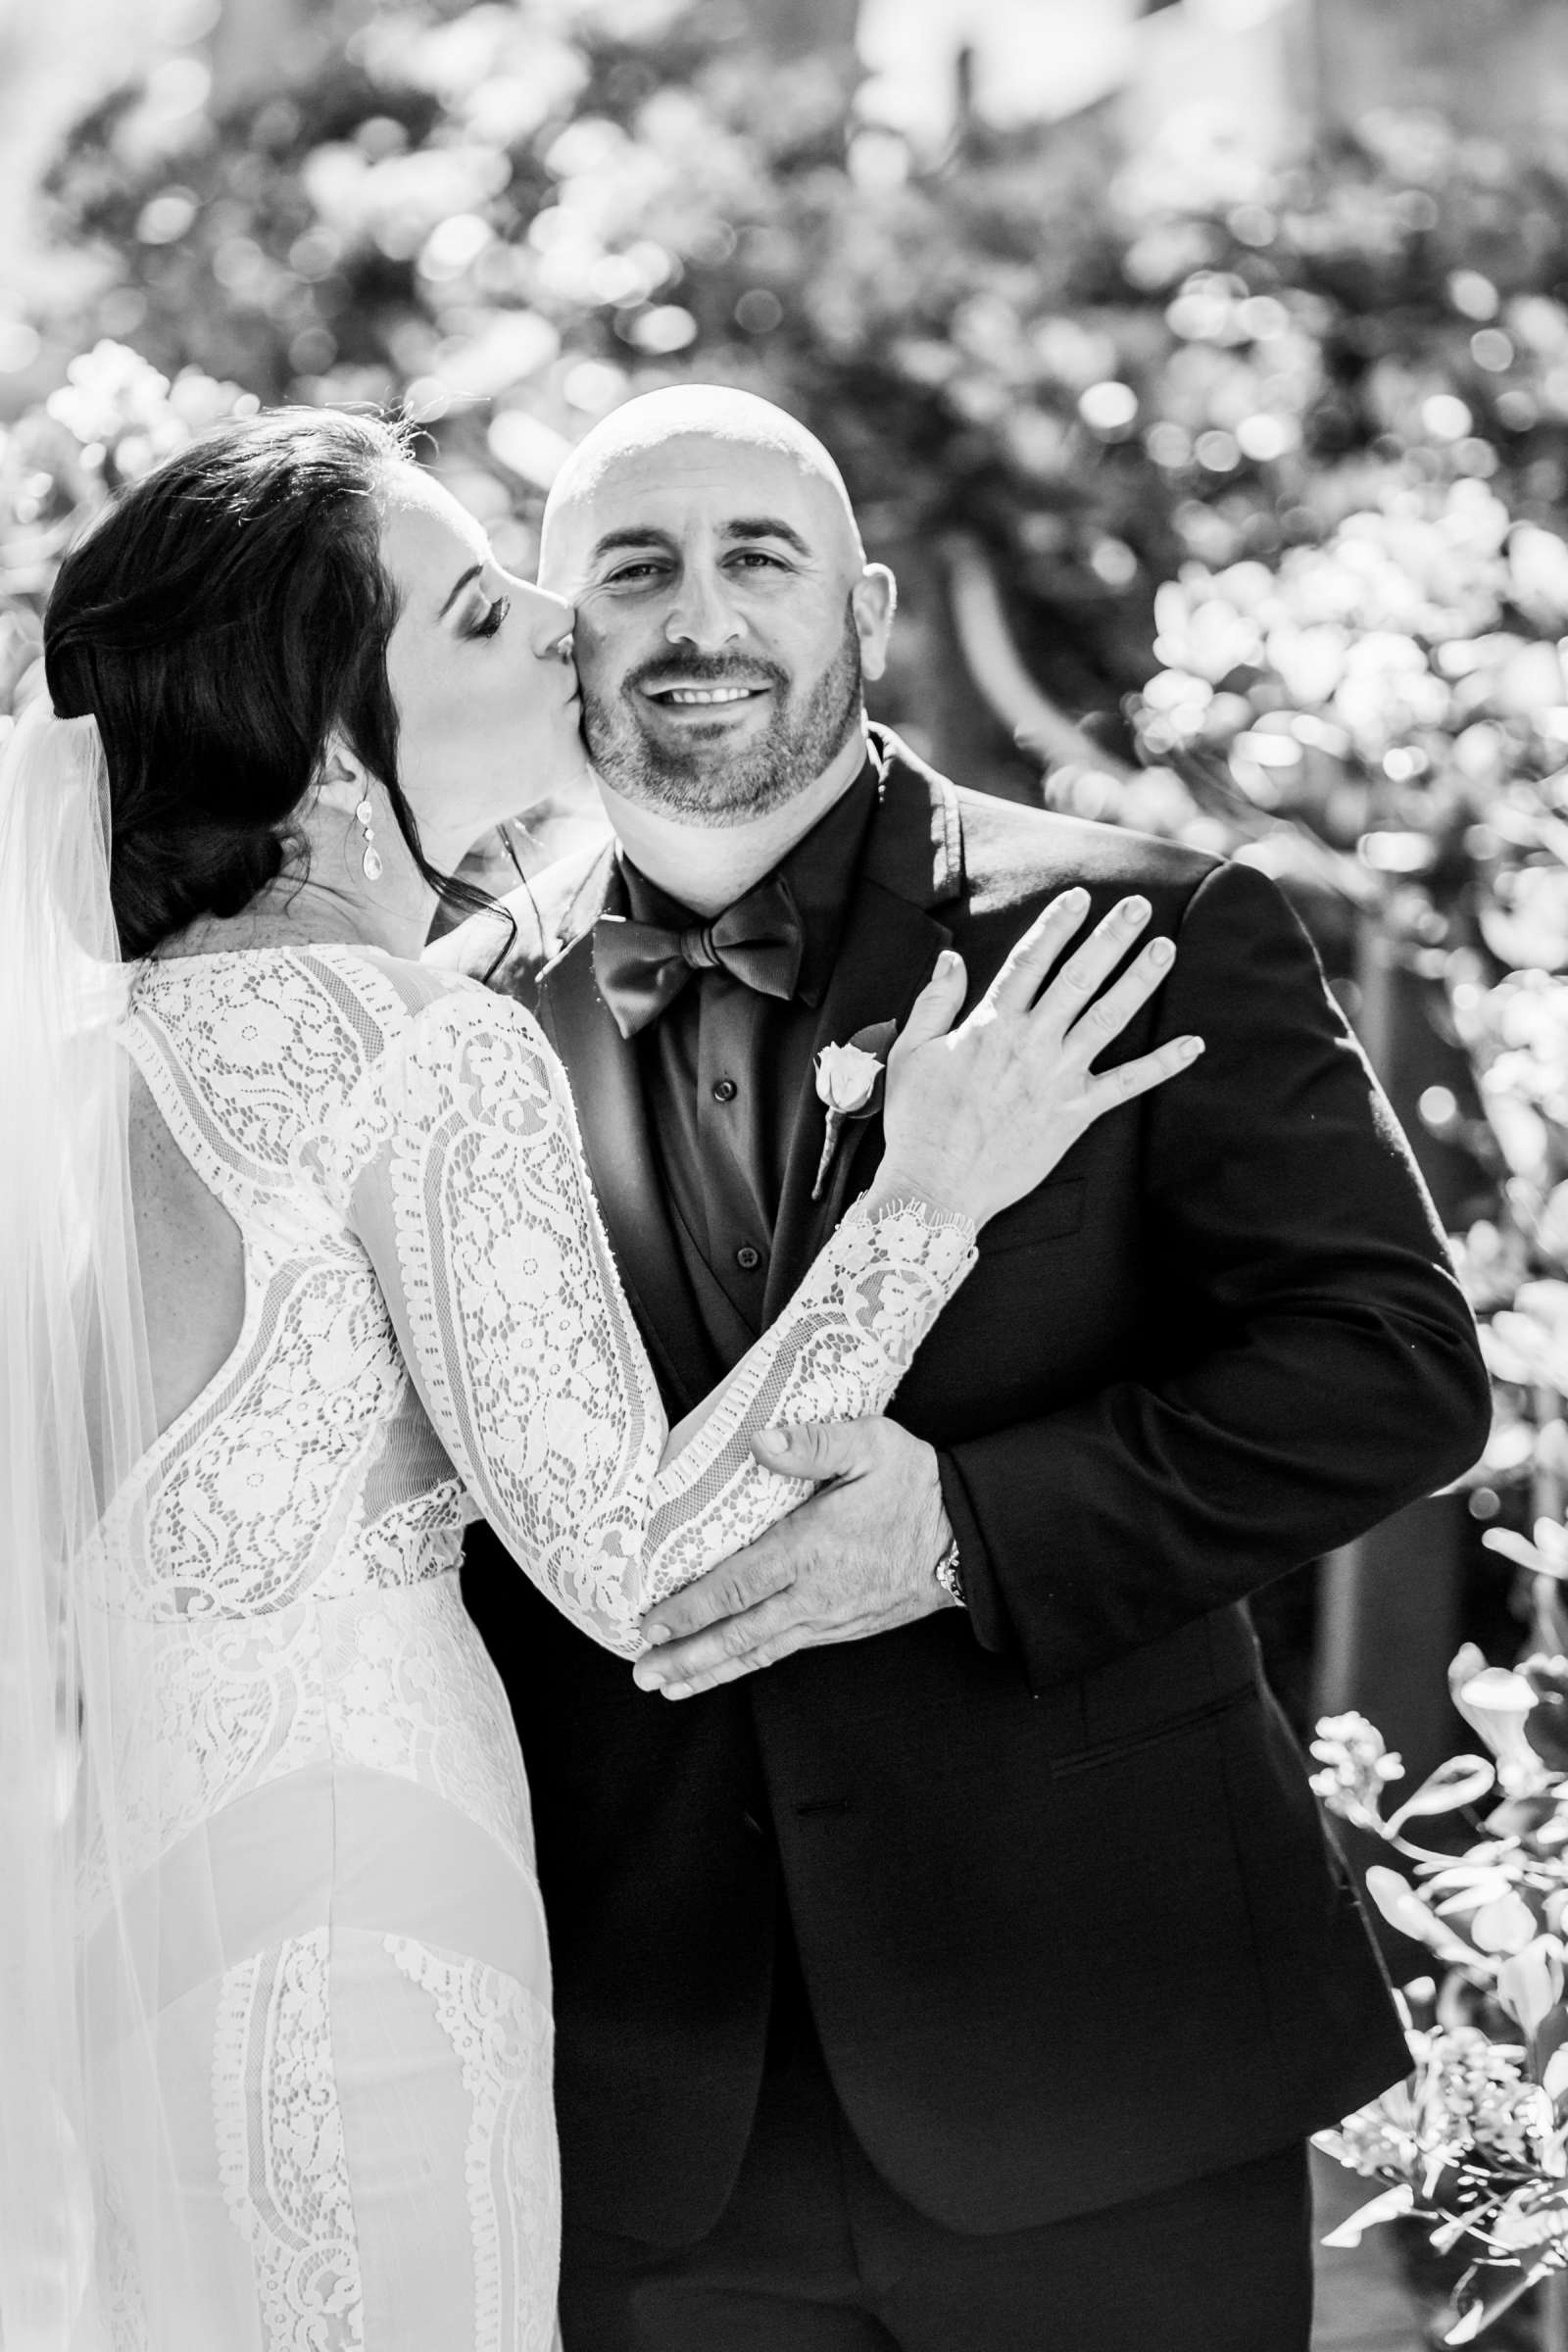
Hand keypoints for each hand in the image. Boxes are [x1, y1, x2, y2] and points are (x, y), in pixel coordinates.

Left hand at [633, 1418, 953, 1699]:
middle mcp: (814, 1593)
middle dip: (685, 1656)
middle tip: (642, 1672)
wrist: (970, 1537)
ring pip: (758, 1652)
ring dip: (708, 1672)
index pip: (736, 1585)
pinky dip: (747, 1664)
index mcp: (811, 1547)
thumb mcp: (871, 1444)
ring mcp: (829, 1618)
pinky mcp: (843, 1629)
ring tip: (667, 1687)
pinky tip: (726, 1667)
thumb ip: (814, 1441)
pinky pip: (784, 1652)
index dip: (689, 1608)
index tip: (649, 1621)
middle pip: (737, 1633)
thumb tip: (760, 1440)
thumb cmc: (917, 1486)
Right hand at [875, 888, 1202, 1228]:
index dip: (1056, 926)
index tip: (1081, 897)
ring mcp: (1057, 1078)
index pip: (1030, 960)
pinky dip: (1162, 1065)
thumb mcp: (911, 1052)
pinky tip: (1193, 1044)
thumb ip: (935, 1001)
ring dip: (1139, 980)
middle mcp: (1030, 1043)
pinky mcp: (1074, 1114)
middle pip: (1078, 977)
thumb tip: (950, 957)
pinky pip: (1126, 1084)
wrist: (936, 1185)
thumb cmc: (918, 1122)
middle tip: (1139, 905)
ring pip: (1107, 1017)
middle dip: (1110, 938)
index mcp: (991, 1024)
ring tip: (1166, 947)